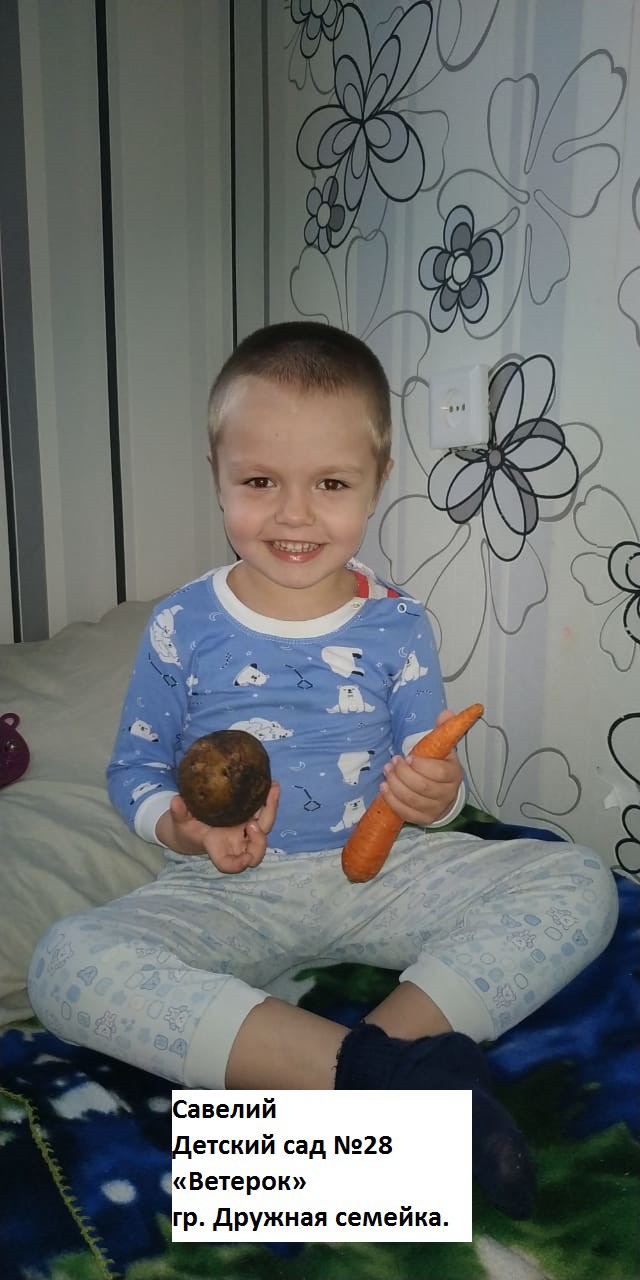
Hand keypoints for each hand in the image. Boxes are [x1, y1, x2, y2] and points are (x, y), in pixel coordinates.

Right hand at [156, 782, 279, 872]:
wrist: (194, 824)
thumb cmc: (186, 827)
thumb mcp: (179, 821)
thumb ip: (179, 813)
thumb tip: (176, 801)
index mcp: (218, 847)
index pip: (228, 864)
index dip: (238, 865)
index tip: (245, 859)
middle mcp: (236, 843)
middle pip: (255, 851)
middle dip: (260, 841)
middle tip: (253, 824)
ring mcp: (245, 831)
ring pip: (265, 828)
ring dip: (271, 810)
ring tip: (273, 790)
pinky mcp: (250, 817)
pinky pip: (264, 812)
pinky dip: (269, 801)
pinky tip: (272, 785)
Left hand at [379, 710, 462, 825]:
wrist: (444, 793)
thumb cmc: (439, 766)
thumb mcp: (443, 747)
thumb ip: (444, 729)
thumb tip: (445, 714)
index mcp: (453, 775)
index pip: (439, 773)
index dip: (421, 766)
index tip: (408, 757)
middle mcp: (447, 794)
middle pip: (422, 787)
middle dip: (403, 774)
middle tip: (392, 762)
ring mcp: (435, 809)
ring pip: (412, 799)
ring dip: (395, 784)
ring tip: (387, 771)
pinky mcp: (423, 819)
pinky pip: (405, 812)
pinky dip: (392, 800)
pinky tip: (384, 787)